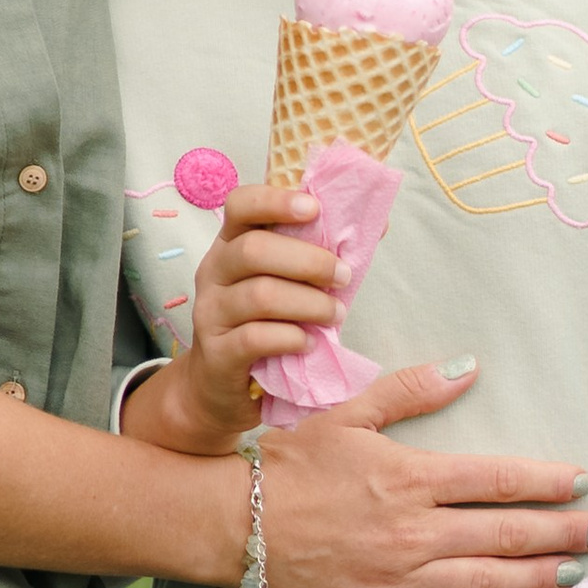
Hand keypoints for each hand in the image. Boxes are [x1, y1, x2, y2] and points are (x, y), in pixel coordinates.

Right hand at [134, 179, 343, 456]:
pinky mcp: (217, 354)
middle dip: (308, 261)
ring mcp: (210, 313)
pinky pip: (255, 338)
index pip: (240, 205)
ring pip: (260, 296)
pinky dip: (290, 338)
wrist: (220, 387)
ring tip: (335, 314)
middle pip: (253, 250)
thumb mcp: (285, 284)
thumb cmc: (264, 324)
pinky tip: (308, 343)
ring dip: (308, 303)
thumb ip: (319, 255)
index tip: (314, 208)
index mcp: (231, 244)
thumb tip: (376, 225)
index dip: (275, 200)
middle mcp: (214, 272)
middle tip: (344, 276)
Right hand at [242, 359, 587, 587]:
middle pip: (505, 534)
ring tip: (571, 573)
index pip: (498, 481)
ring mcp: (398, 579)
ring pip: (485, 582)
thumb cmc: (290, 464)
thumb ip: (411, 390)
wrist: (234, 524)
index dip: (546, 483)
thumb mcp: (348, 413)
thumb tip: (467, 366)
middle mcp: (413, 532)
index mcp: (410, 477)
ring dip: (534, 577)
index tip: (579, 483)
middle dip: (559, 534)